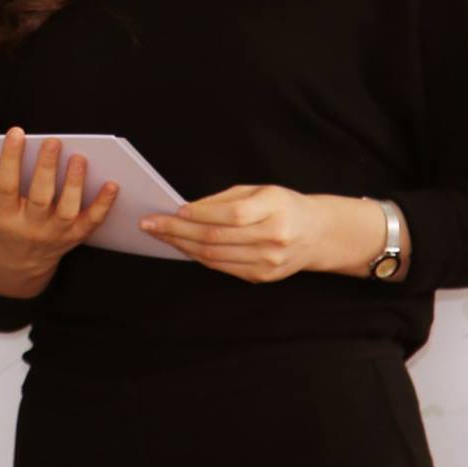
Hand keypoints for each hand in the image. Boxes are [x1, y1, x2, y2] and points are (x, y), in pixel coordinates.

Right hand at [0, 127, 118, 282]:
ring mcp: (54, 233)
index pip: (5, 185)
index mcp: (3, 215)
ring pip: (66, 210)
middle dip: (46, 169)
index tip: (16, 132)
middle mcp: (29, 226)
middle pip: (39, 197)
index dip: (9, 159)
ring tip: (79, 158)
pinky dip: (103, 205)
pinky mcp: (74, 236)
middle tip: (52, 141)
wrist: (19, 261)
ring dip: (74, 184)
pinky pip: (91, 222)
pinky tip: (112, 184)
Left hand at [140, 184, 360, 282]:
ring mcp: (268, 261)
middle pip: (216, 238)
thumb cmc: (283, 205)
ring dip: (182, 245)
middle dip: (178, 230)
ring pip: (214, 256)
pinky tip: (182, 246)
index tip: (173, 208)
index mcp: (275, 210)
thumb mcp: (260, 190)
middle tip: (150, 224)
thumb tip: (188, 209)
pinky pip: (222, 267)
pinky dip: (198, 257)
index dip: (200, 212)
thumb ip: (225, 199)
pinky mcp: (262, 276)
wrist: (317, 234)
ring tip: (159, 235)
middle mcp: (273, 239)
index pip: (231, 215)